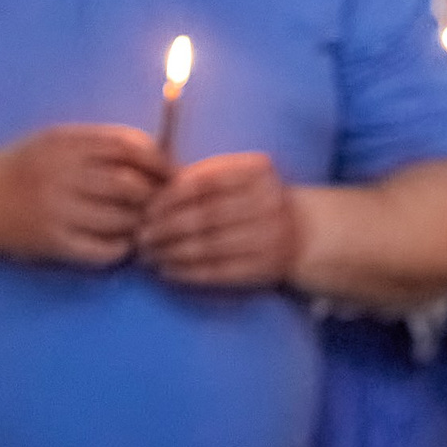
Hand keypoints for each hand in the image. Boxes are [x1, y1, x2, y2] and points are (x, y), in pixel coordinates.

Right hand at [0, 125, 166, 267]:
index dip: (159, 162)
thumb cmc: (29, 168)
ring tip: (143, 224)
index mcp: (65, 142)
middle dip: (155, 197)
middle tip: (163, 206)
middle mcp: (60, 173)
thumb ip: (102, 143)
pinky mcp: (55, 242)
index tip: (172, 174)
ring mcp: (57, 210)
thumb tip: (161, 155)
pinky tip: (122, 243)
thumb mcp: (57, 141)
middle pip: (131, 184)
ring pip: (123, 219)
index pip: (127, 146)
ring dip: (141, 224)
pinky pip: (106, 250)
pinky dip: (123, 248)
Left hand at [136, 154, 302, 290]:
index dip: (169, 197)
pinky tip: (167, 271)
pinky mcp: (264, 268)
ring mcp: (269, 239)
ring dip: (171, 253)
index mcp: (258, 174)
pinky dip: (188, 273)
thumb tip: (153, 190)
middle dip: (165, 228)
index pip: (203, 183)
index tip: (146, 208)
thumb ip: (203, 176)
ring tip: (148, 255)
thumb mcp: (239, 175)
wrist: (306, 233)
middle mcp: (268, 205)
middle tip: (140, 235)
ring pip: (208, 246)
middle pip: (204, 216)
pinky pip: (219, 272)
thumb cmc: (256, 199)